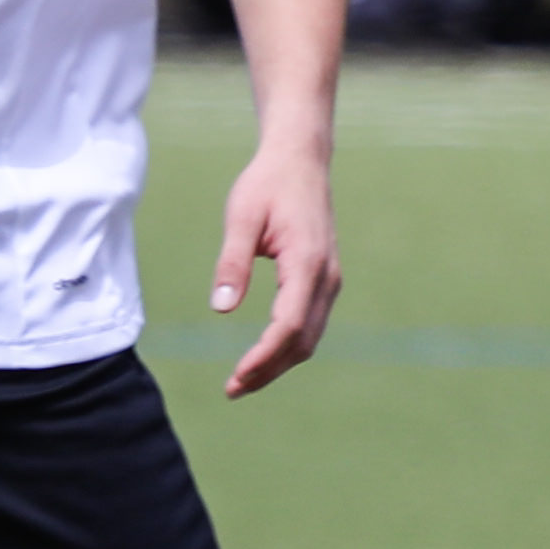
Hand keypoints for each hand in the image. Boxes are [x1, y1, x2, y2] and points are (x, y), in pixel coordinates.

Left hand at [208, 130, 337, 395]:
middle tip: (232, 389)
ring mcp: (329, 280)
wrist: (300, 159)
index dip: (263, 357)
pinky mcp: (324, 280)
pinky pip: (310, 324)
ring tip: (242, 380)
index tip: (235, 377)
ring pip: (309, 337)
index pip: (288, 325)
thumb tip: (220, 309)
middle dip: (269, 370)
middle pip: (302, 341)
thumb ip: (231, 263)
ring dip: (278, 363)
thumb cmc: (267, 184)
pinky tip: (263, 355)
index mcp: (306, 263)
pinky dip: (287, 346)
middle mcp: (325, 277)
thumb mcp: (241, 216)